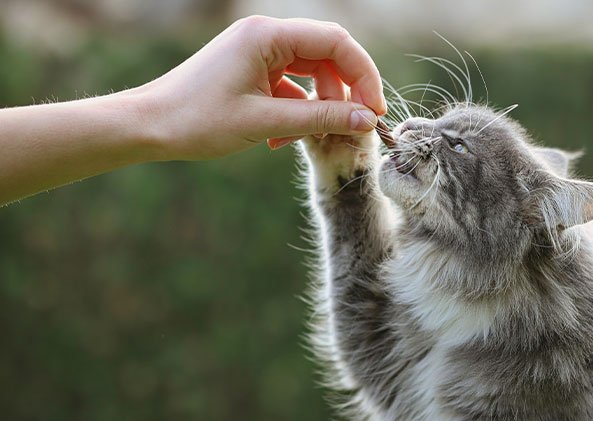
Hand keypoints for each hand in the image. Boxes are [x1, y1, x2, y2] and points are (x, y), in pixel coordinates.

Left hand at [136, 16, 386, 159]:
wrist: (149, 126)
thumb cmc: (198, 120)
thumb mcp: (266, 122)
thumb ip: (321, 119)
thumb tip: (367, 121)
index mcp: (267, 35)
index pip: (336, 42)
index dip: (363, 75)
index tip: (374, 110)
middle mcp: (265, 36)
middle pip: (327, 56)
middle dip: (345, 93)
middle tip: (357, 126)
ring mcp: (258, 53)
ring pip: (311, 74)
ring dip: (320, 107)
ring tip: (312, 138)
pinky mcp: (251, 71)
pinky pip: (290, 87)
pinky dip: (296, 113)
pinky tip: (281, 143)